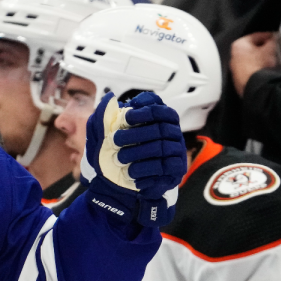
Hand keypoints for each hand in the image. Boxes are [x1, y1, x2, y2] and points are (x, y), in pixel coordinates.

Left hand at [81, 92, 185, 227]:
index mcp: (157, 119)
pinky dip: (145, 170)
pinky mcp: (175, 169)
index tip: (126, 116)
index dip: (144, 110)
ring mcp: (176, 151)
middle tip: (115, 140)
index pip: (159, 108)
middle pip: (159, 128)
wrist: (118, 182)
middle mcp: (171, 133)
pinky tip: (130, 173)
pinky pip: (164, 168)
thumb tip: (110, 97)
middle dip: (135, 134)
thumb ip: (104, 115)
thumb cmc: (115, 152)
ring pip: (160, 148)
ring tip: (119, 159)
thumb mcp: (103, 133)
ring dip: (136, 153)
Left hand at [230, 32, 279, 97]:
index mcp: (238, 45)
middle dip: (265, 48)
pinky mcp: (239, 79)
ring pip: (252, 59)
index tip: (277, 38)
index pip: (256, 36)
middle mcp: (233, 56)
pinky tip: (266, 69)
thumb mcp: (270, 49)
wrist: (256, 87)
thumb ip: (273, 40)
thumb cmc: (261, 65)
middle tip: (276, 49)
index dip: (269, 36)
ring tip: (273, 60)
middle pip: (253, 48)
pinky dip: (258, 67)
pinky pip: (251, 69)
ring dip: (262, 58)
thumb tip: (274, 38)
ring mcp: (235, 69)